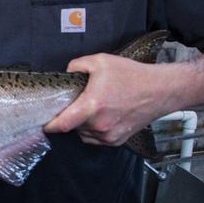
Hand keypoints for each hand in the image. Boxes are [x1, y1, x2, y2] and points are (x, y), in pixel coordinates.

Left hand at [44, 53, 182, 145]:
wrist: (161, 90)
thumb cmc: (132, 75)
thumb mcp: (100, 61)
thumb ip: (76, 66)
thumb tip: (66, 73)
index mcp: (92, 106)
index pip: (62, 124)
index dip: (49, 125)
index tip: (42, 122)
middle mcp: (99, 125)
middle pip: (72, 126)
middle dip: (70, 116)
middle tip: (77, 102)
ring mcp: (109, 135)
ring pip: (83, 133)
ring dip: (82, 124)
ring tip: (94, 107)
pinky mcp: (118, 140)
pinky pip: (96, 138)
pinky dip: (94, 129)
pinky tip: (103, 115)